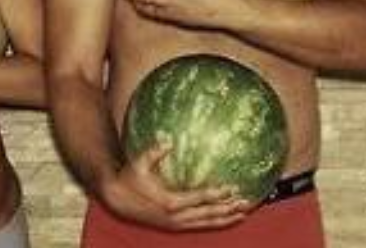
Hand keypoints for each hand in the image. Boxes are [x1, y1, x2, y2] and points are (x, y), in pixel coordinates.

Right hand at [98, 143, 249, 230]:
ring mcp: (177, 223)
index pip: (199, 198)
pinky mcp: (176, 226)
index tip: (231, 187)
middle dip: (228, 208)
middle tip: (246, 202)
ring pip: (207, 223)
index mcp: (170, 201)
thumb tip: (167, 139)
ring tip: (244, 213)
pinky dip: (216, 223)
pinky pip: (201, 225)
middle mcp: (176, 216)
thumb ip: (154, 152)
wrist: (118, 201)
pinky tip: (228, 218)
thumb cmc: (129, 179)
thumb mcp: (138, 163)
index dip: (216, 193)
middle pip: (208, 214)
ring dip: (226, 218)